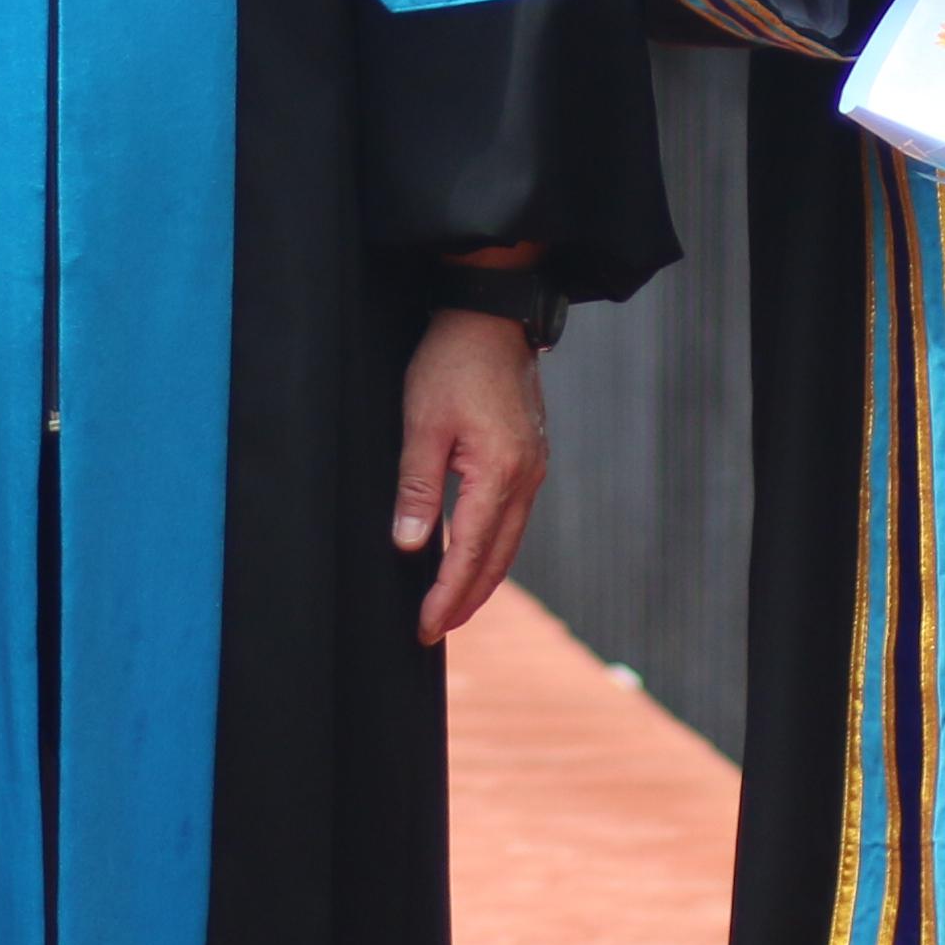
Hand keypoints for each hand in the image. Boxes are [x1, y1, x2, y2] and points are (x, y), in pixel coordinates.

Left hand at [394, 307, 546, 644]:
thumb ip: (417, 488)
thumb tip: (410, 545)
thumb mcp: (422, 423)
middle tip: (433, 629)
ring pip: (510, 542)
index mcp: (499, 474)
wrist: (492, 315)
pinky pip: (514, 518)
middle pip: (498, 560)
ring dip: (482, 577)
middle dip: (466, 600)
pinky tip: (473, 554)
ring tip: (452, 605)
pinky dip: (493, 547)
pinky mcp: (531, 456)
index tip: (424, 628)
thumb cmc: (452, 362)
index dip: (446, 596)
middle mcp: (526, 478)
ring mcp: (534, 468)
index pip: (470, 554)